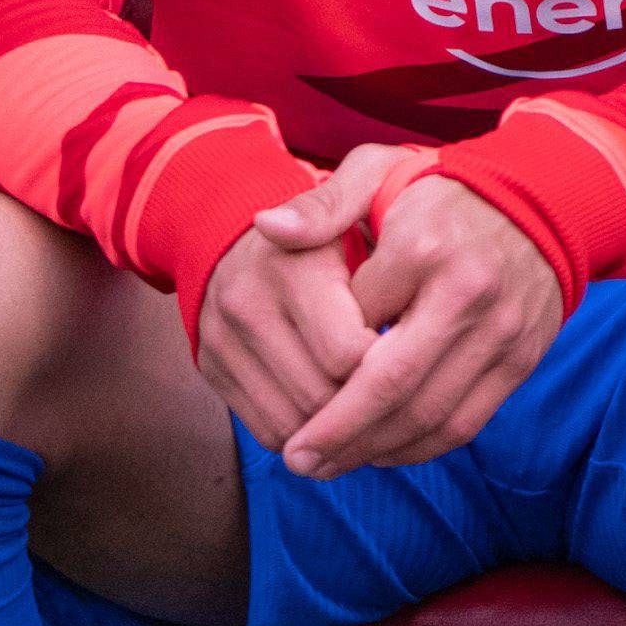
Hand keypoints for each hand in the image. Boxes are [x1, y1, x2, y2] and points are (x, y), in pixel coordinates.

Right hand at [196, 143, 420, 448]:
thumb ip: (332, 206)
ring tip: (374, 409)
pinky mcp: (212, 369)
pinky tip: (336, 413)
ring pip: (293, 422)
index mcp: (289, 266)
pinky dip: (306, 434)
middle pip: (320, 394)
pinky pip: (266, 429)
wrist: (237, 230)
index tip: (413, 356)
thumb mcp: (346, 191)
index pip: (347, 353)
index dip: (388, 365)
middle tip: (401, 395)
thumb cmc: (325, 223)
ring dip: (338, 428)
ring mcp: (224, 342)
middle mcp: (247, 307)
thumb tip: (272, 222)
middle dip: (366, 404)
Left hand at [277, 176, 562, 479]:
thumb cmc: (442, 191)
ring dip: (373, 451)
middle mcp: (467, 293)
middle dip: (336, 434)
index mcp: (422, 247)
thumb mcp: (378, 173)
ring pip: (428, 415)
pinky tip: (383, 452)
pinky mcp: (522, 358)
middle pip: (390, 387)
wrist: (543, 198)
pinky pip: (466, 422)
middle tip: (294, 461)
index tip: (277, 397)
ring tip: (331, 465)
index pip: (352, 328)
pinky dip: (420, 448)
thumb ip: (322, 205)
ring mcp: (501, 330)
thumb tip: (264, 227)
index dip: (310, 369)